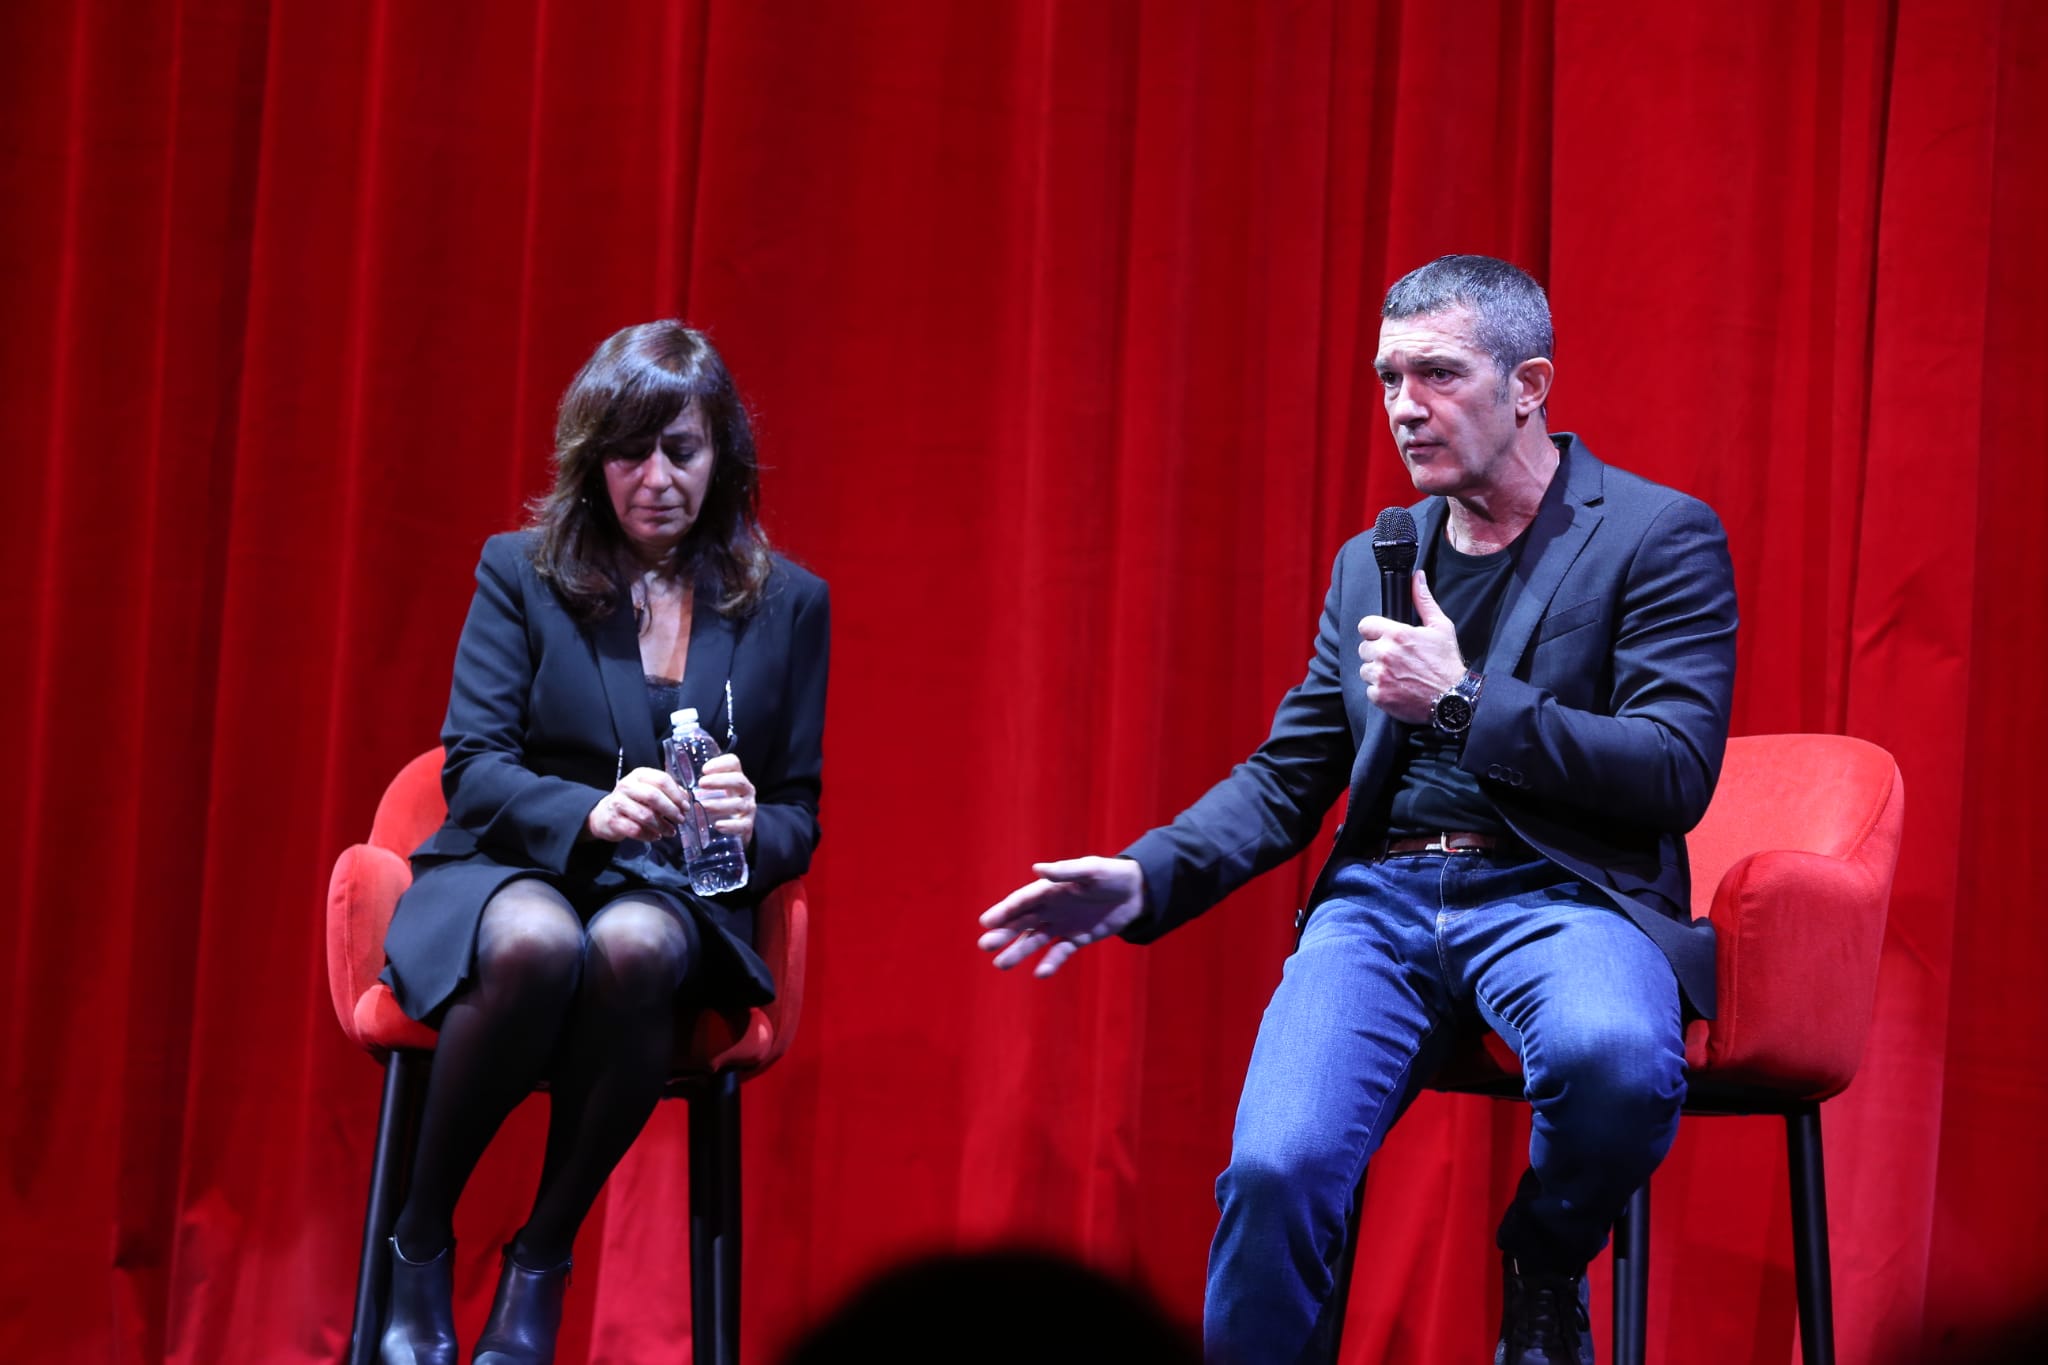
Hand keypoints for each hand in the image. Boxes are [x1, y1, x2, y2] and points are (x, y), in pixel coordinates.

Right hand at [586, 766, 691, 842]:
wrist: (605, 813)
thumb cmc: (633, 800)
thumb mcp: (649, 790)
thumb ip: (668, 791)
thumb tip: (685, 798)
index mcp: (639, 775)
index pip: (662, 780)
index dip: (677, 794)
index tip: (686, 806)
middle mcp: (627, 786)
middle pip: (654, 796)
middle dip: (671, 810)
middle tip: (680, 819)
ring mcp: (618, 803)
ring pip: (645, 816)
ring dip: (662, 826)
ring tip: (671, 831)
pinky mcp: (613, 821)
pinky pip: (636, 830)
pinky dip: (649, 835)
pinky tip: (656, 836)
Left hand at [693, 753, 757, 847]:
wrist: (736, 829)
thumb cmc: (718, 806)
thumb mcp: (711, 792)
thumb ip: (695, 785)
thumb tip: (668, 778)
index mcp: (735, 778)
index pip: (733, 763)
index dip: (720, 763)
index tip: (704, 769)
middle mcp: (745, 791)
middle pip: (738, 780)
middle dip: (719, 781)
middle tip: (701, 783)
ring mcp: (748, 808)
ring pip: (738, 804)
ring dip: (719, 804)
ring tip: (703, 806)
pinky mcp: (747, 826)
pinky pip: (742, 825)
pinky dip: (730, 825)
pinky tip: (717, 825)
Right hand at [977, 857, 1144, 977]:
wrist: (1136, 891)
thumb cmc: (1111, 874)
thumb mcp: (1091, 870)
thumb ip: (1065, 871)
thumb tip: (1037, 869)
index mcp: (1049, 889)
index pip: (1021, 901)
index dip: (1003, 911)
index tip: (986, 922)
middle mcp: (1050, 908)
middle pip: (1021, 922)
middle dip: (1003, 933)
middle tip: (985, 945)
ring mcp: (1062, 924)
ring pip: (1034, 940)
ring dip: (1018, 951)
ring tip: (1001, 965)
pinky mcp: (1077, 938)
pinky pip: (1060, 952)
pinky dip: (1051, 962)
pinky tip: (1041, 973)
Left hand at [1357, 570, 1466, 723]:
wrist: (1453, 698)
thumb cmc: (1447, 662)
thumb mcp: (1440, 626)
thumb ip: (1424, 601)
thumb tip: (1418, 577)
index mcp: (1397, 634)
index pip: (1365, 625)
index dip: (1375, 631)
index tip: (1385, 637)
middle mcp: (1385, 654)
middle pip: (1364, 648)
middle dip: (1377, 652)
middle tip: (1397, 659)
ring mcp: (1380, 676)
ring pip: (1365, 669)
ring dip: (1377, 672)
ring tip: (1399, 674)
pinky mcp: (1379, 696)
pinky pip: (1369, 689)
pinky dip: (1381, 691)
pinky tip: (1398, 688)